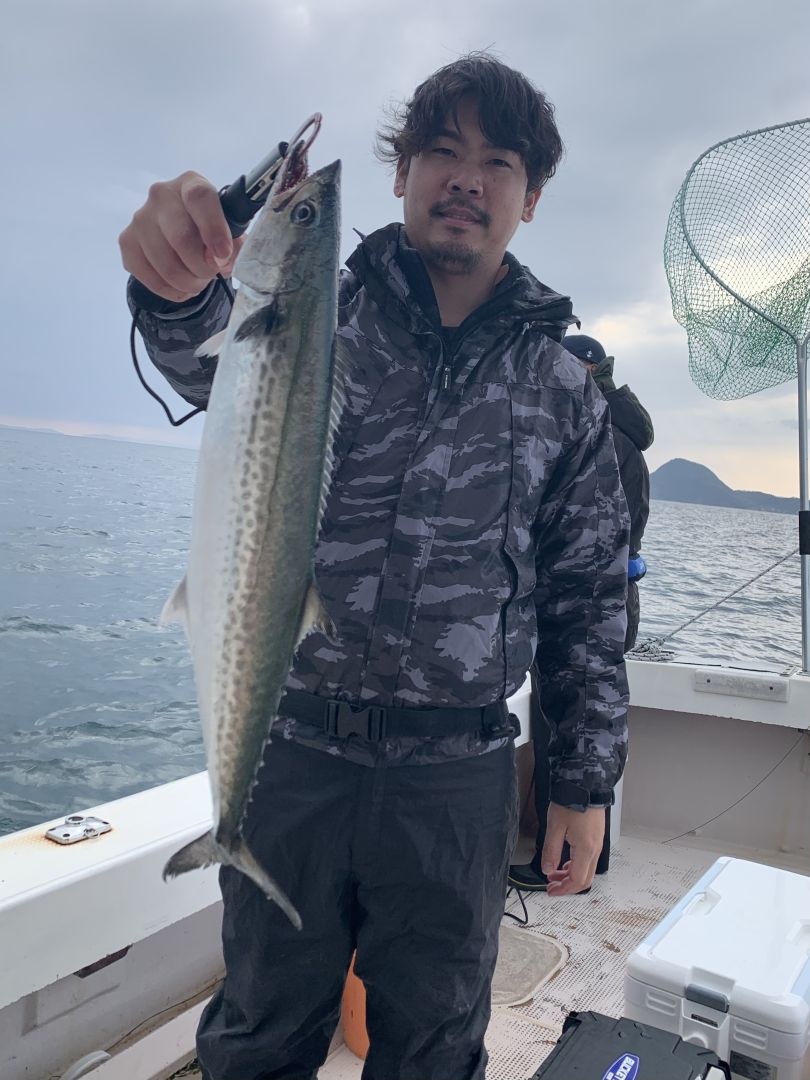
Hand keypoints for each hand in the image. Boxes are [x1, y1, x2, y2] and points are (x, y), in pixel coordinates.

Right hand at [118, 171, 244, 302]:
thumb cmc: (209, 229)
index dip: (213, 228)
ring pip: (166, 265)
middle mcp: (160, 195)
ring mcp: (139, 218)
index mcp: (190, 183)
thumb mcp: (230, 232)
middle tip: (211, 273)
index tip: (223, 255)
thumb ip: (232, 245)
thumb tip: (220, 261)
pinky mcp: (126, 242)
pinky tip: (181, 286)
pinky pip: (151, 279)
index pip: (199, 198)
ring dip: (189, 283)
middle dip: (203, 267)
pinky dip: (172, 291)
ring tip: (197, 280)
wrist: (180, 234)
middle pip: (181, 238)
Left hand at [541, 802, 605, 896]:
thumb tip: (548, 870)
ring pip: (587, 869)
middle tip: (552, 886)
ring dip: (571, 875)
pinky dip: (576, 865)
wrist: (586, 783)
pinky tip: (565, 860)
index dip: (563, 890)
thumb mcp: (555, 827)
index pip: (577, 880)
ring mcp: (598, 843)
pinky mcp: (596, 836)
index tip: (551, 891)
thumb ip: (551, 851)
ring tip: (554, 872)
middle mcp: (595, 849)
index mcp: (586, 849)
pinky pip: (588, 858)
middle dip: (567, 885)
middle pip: (585, 879)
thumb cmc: (571, 802)